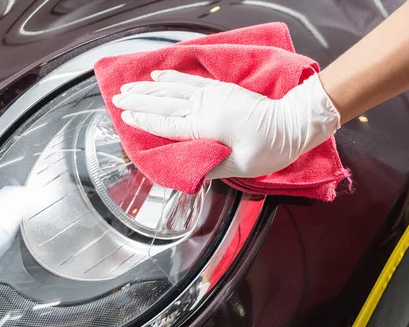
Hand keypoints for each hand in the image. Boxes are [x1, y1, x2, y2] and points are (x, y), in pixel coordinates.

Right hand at [112, 70, 340, 178]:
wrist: (292, 124)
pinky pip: (190, 81)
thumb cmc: (268, 149)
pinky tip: (158, 75)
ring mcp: (211, 95)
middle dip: (138, 99)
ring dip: (148, 87)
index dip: (144, 119)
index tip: (125, 115)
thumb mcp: (239, 167)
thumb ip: (210, 166)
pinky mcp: (220, 89)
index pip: (167, 123)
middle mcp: (204, 108)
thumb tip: (187, 168)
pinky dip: (172, 77)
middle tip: (116, 97)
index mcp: (206, 127)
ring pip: (172, 90)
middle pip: (163, 102)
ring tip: (128, 86)